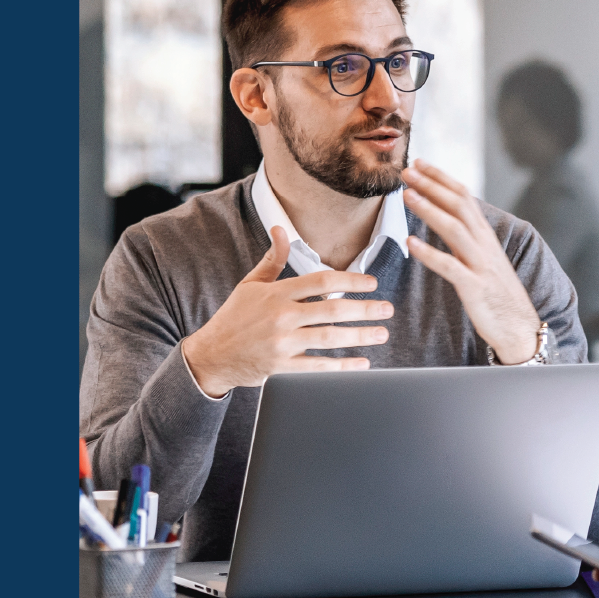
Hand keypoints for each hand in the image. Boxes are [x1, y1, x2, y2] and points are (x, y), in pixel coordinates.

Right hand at [180, 226, 393, 398]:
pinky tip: (362, 364)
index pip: (322, 281)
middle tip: (387, 309)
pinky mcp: (282, 368)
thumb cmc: (233, 318)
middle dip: (365, 309)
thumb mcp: (250, 284)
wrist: (211, 356)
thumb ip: (272, 259)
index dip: (351, 280)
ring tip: (381, 333)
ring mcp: (282, 343)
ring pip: (330, 338)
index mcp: (276, 293)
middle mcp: (281, 317)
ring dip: (361, 335)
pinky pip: (319, 367)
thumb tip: (281, 229)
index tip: (371, 283)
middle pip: (333, 309)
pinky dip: (343, 367)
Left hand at [400, 161, 541, 362]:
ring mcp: (480, 265)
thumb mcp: (482, 259)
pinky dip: (430, 253)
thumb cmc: (496, 293)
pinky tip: (411, 243)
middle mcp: (484, 245)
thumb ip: (465, 237)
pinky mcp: (474, 288)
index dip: (441, 178)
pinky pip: (450, 267)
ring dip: (429, 210)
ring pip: (455, 229)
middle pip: (459, 205)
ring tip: (407, 196)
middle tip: (407, 170)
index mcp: (484, 236)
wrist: (519, 327)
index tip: (420, 163)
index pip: (464, 197)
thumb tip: (444, 216)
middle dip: (432, 185)